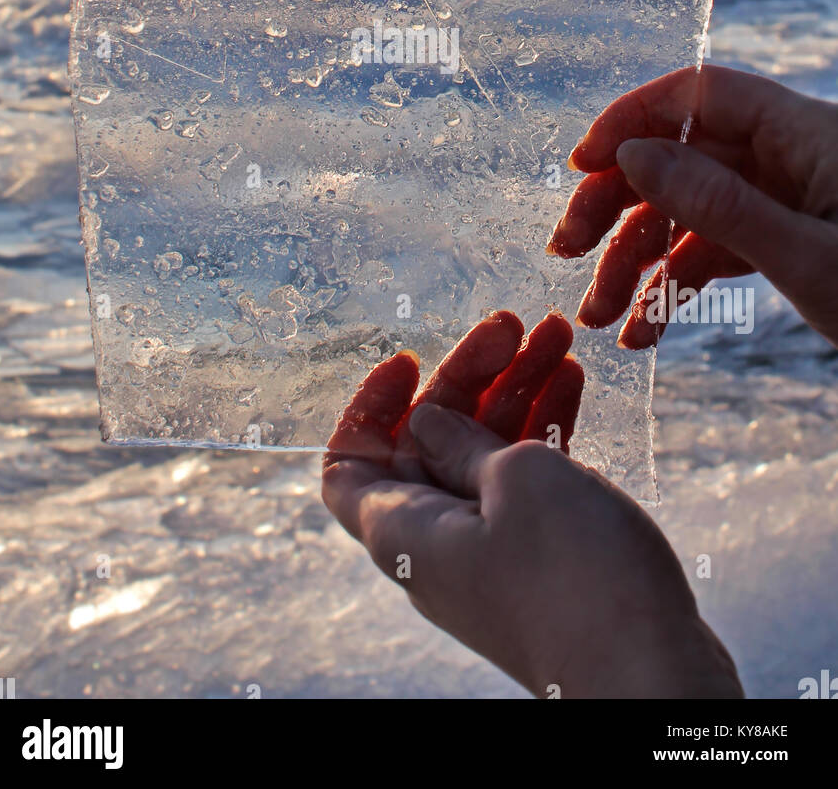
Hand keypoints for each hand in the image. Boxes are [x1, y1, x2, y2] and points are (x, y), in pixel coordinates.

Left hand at [322, 311, 742, 698]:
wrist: (650, 672)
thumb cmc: (573, 576)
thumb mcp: (512, 479)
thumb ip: (462, 443)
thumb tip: (426, 425)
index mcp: (405, 529)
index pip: (348, 464)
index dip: (368, 407)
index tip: (410, 360)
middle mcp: (439, 544)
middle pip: (430, 444)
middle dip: (470, 376)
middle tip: (513, 325)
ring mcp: (493, 554)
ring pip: (488, 456)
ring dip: (516, 392)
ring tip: (556, 337)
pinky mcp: (542, 562)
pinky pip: (528, 484)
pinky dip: (545, 431)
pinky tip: (573, 383)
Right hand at [548, 65, 837, 347]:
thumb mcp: (808, 256)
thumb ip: (720, 205)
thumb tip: (632, 157)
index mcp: (802, 132)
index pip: (699, 94)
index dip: (634, 120)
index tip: (581, 165)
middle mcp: (790, 157)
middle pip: (681, 156)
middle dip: (618, 205)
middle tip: (568, 248)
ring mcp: (787, 202)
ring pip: (690, 212)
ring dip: (637, 261)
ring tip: (598, 312)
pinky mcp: (786, 243)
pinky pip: (717, 251)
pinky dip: (676, 286)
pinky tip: (644, 328)